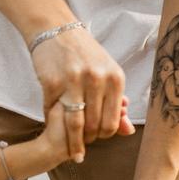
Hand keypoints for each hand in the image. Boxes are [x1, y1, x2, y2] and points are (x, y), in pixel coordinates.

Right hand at [31, 27, 126, 161]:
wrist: (57, 31)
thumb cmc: (85, 54)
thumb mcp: (107, 75)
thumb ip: (118, 104)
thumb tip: (127, 132)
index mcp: (115, 78)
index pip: (112, 122)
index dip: (103, 136)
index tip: (96, 139)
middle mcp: (97, 79)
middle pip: (94, 125)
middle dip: (87, 140)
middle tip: (80, 145)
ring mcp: (73, 81)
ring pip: (75, 124)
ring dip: (71, 141)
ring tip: (68, 148)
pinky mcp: (52, 82)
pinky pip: (52, 112)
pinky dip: (51, 121)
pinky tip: (52, 124)